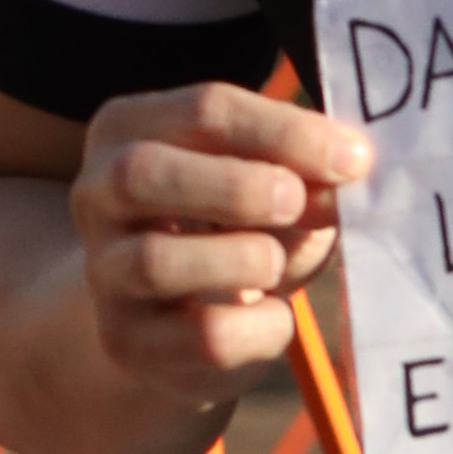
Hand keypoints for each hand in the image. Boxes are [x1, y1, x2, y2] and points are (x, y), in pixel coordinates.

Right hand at [69, 76, 375, 411]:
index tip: (355, 158)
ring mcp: (105, 273)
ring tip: (277, 263)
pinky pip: (200, 336)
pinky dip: (258, 327)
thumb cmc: (234, 232)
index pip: (204, 111)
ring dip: (239, 258)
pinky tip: (275, 316)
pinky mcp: (130, 342)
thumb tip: (349, 165)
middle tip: (297, 201)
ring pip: (155, 260)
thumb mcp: (268, 187)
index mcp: (130, 129)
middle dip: (235, 186)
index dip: (284, 132)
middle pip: (143, 173)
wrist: (178, 328)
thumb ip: (303, 171)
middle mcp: (97, 194)